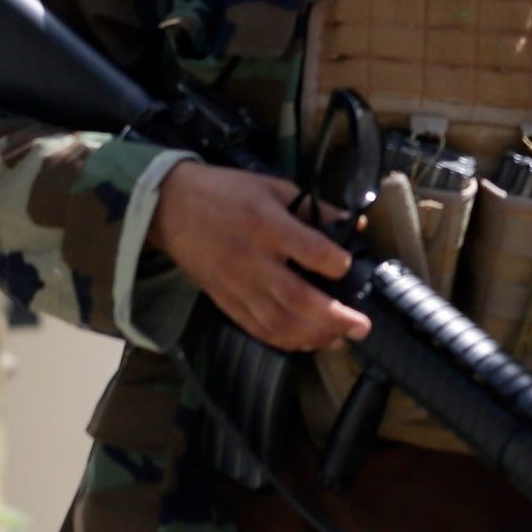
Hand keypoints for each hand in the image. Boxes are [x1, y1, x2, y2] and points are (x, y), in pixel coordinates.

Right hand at [148, 160, 369, 353]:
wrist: (169, 207)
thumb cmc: (226, 192)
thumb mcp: (273, 187)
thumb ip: (313, 207)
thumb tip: (352, 222)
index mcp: (267, 225)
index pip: (310, 251)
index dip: (336, 263)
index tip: (349, 266)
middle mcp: (253, 261)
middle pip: (296, 297)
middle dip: (333, 317)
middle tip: (361, 328)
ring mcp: (236, 285)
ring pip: (277, 321)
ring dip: (312, 336)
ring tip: (340, 341)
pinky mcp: (223, 300)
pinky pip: (255, 327)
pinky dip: (283, 340)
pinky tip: (306, 344)